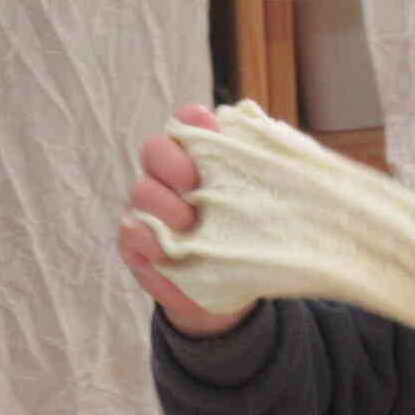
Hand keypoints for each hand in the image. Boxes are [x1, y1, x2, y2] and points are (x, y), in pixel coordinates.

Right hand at [117, 104, 255, 337]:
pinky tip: (164, 250)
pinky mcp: (138, 243)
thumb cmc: (255, 240)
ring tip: (188, 224)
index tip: (212, 128)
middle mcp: (170, 177)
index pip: (189, 123)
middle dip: (172, 160)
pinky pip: (130, 231)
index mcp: (201, 159)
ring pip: (142, 189)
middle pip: (155, 149)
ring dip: (163, 204)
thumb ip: (267, 178)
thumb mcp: (269, 208)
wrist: (237, 294)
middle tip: (193, 183)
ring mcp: (150, 209)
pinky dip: (145, 238)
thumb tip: (284, 150)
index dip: (194, 121)